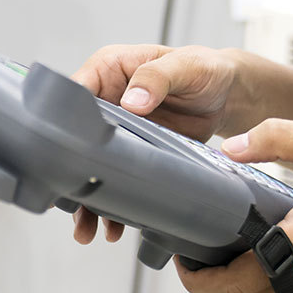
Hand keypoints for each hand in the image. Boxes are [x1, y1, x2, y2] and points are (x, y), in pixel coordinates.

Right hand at [68, 44, 244, 243]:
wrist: (227, 94)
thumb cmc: (202, 68)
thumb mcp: (184, 65)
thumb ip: (156, 78)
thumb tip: (132, 100)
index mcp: (108, 71)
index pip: (75, 93)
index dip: (65, 122)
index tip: (65, 151)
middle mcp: (106, 102)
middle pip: (77, 140)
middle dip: (72, 174)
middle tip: (70, 202)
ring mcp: (117, 131)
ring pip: (93, 166)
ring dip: (89, 201)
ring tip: (88, 227)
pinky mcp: (133, 153)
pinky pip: (117, 179)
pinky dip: (114, 205)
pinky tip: (114, 225)